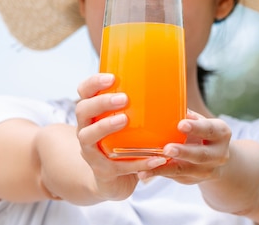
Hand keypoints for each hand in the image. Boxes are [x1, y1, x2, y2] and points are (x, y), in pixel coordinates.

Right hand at [75, 73, 167, 200]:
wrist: (113, 180)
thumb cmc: (124, 142)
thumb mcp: (128, 122)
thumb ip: (141, 107)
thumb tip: (175, 86)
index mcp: (92, 114)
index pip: (85, 92)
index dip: (94, 83)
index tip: (112, 77)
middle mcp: (86, 130)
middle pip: (83, 110)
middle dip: (101, 102)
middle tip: (123, 98)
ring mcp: (91, 152)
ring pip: (89, 136)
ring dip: (106, 126)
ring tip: (124, 120)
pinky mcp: (103, 171)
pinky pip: (119, 166)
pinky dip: (139, 162)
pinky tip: (157, 158)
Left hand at [139, 110, 231, 184]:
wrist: (215, 157)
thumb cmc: (203, 132)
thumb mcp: (201, 122)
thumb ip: (189, 117)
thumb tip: (170, 107)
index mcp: (221, 134)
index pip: (210, 130)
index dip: (196, 127)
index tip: (181, 124)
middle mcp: (218, 154)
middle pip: (200, 155)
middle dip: (183, 152)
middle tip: (167, 149)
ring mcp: (206, 170)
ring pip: (185, 170)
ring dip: (166, 168)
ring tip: (148, 166)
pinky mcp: (192, 179)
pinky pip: (174, 176)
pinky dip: (159, 173)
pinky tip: (144, 173)